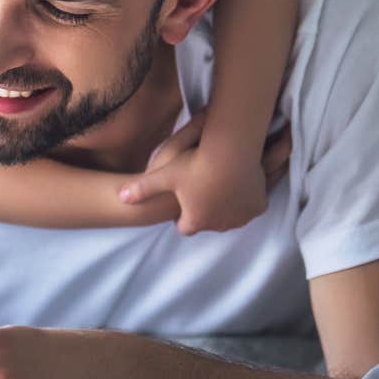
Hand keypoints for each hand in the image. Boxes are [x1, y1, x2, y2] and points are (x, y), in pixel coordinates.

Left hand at [117, 113, 291, 234]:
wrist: (231, 152)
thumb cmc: (194, 164)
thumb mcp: (164, 175)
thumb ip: (142, 188)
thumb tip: (119, 198)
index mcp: (195, 221)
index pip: (185, 227)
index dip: (181, 214)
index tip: (181, 200)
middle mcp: (219, 225)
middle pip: (208, 221)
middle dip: (204, 210)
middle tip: (201, 188)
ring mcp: (241, 217)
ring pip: (230, 215)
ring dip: (225, 205)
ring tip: (220, 183)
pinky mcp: (258, 206)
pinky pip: (249, 205)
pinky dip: (244, 198)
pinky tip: (238, 182)